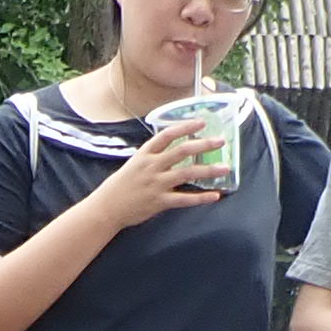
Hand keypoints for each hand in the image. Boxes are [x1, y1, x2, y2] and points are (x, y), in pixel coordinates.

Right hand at [87, 121, 226, 226]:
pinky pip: (184, 199)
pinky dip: (201, 198)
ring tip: (225, 168)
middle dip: (204, 145)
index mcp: (145, 154)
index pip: (167, 135)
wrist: (106, 208)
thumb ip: (152, 157)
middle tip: (220, 142)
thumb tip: (171, 151)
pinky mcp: (159, 201)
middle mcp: (152, 166)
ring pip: (187, 173)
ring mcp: (156, 184)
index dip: (186, 127)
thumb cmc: (119, 186)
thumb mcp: (133, 165)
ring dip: (208, 170)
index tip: (202, 122)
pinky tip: (214, 196)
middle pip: (182, 151)